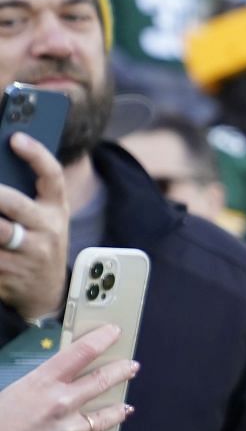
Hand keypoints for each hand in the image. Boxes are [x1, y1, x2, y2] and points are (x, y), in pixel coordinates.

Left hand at [0, 133, 69, 320]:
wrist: (47, 292)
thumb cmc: (38, 243)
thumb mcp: (44, 218)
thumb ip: (25, 194)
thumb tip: (1, 165)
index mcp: (56, 211)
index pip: (53, 177)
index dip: (37, 155)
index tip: (16, 137)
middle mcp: (47, 232)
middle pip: (13, 203)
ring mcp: (27, 256)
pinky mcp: (7, 274)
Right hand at [0, 325, 135, 430]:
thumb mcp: (14, 391)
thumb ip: (40, 385)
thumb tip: (59, 380)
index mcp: (41, 382)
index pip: (80, 353)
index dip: (101, 339)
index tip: (115, 332)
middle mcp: (59, 403)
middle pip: (101, 381)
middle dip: (121, 371)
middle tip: (132, 367)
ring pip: (104, 419)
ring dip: (116, 412)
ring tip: (125, 408)